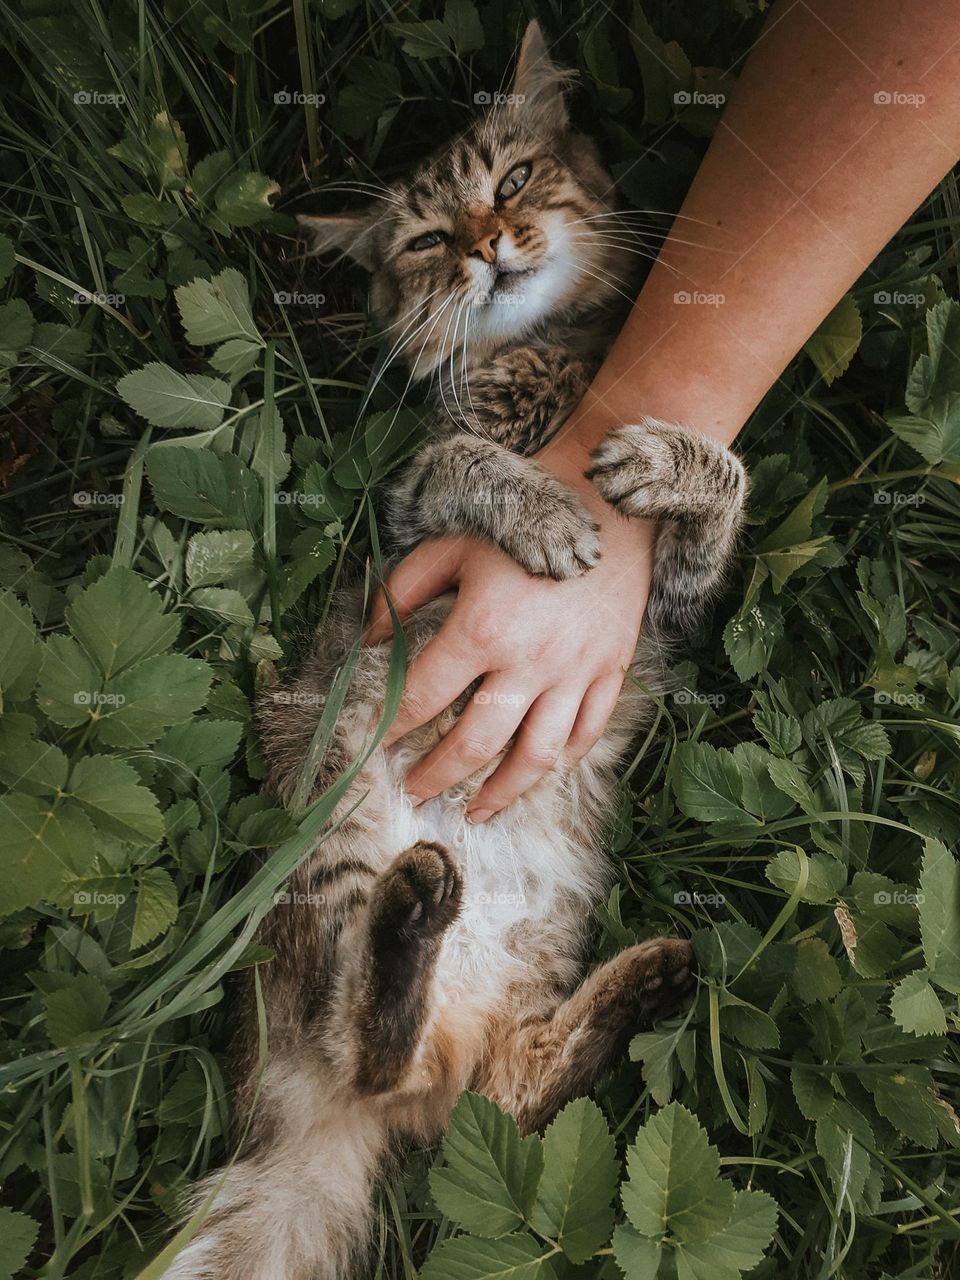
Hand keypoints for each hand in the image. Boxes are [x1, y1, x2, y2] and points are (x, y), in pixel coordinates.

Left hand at [364, 437, 654, 819]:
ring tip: (476, 812)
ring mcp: (574, 671)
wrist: (610, 502)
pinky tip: (540, 772)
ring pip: (535, 756)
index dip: (391, 726)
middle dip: (437, 776)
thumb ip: (401, 593)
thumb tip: (369, 642)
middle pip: (474, 743)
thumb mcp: (450, 544)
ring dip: (501, 793)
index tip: (375, 744)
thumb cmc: (523, 518)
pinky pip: (586, 732)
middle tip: (415, 792)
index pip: (422, 697)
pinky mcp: (610, 670)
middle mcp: (528, 661)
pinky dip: (562, 761)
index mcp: (481, 628)